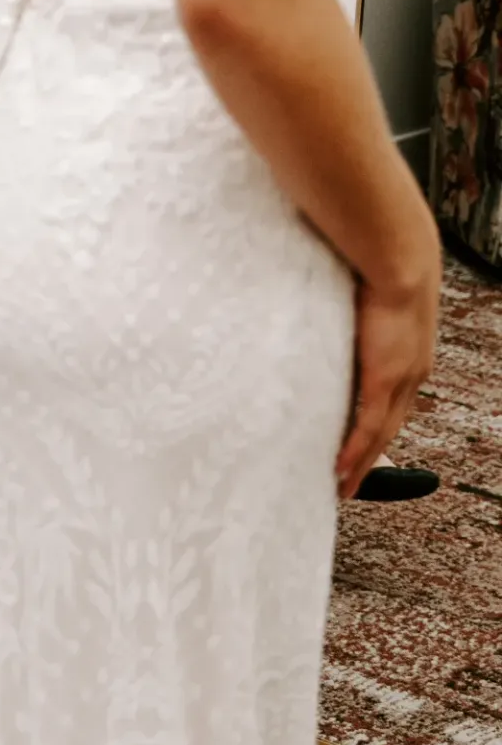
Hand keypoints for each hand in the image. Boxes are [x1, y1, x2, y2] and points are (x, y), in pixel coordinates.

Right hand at [336, 258, 437, 497]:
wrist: (399, 257)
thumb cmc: (381, 263)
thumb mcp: (368, 296)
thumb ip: (353, 312)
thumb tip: (332, 309)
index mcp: (409, 353)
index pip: (393, 399)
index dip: (378, 426)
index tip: (362, 446)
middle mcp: (412, 371)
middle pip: (390, 425)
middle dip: (372, 456)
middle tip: (352, 479)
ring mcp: (401, 378)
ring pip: (381, 433)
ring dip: (363, 463)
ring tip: (344, 487)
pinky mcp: (385, 378)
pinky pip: (368, 425)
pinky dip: (356, 452)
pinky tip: (341, 470)